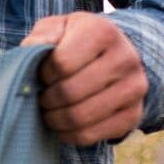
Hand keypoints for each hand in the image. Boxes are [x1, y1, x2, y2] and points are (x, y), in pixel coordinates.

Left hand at [19, 11, 146, 144]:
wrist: (113, 56)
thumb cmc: (76, 42)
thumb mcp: (57, 28)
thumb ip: (42, 36)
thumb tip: (30, 50)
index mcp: (103, 32)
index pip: (61, 64)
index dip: (43, 74)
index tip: (43, 75)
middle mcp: (125, 59)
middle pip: (70, 93)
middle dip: (47, 99)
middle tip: (41, 97)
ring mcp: (134, 88)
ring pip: (80, 117)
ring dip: (55, 119)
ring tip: (49, 110)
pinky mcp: (133, 115)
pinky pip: (90, 135)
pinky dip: (68, 134)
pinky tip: (62, 124)